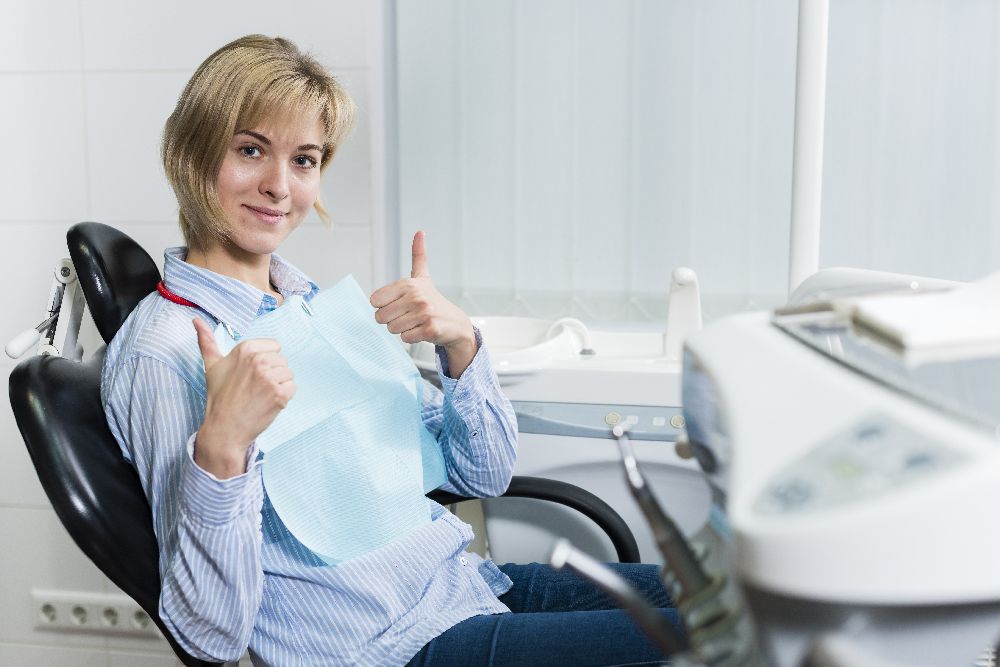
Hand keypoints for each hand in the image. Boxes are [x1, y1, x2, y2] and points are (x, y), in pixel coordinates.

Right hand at [192, 318, 295, 478]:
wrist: (225, 428)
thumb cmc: (219, 397)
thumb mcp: (212, 365)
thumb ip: (206, 341)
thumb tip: (195, 319)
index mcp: (245, 349)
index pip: (274, 346)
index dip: (266, 361)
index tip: (251, 374)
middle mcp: (258, 360)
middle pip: (282, 361)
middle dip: (272, 374)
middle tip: (254, 388)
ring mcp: (269, 377)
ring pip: (288, 374)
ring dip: (279, 386)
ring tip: (260, 395)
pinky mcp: (279, 394)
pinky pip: (292, 388)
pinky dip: (284, 397)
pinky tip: (268, 403)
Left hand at [370, 231, 476, 374]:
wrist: (455, 322)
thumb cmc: (433, 300)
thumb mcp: (423, 277)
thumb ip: (418, 255)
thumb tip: (420, 232)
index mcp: (408, 284)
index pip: (374, 301)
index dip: (383, 306)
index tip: (398, 304)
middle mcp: (416, 296)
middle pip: (381, 317)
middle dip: (391, 320)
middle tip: (407, 315)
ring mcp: (424, 313)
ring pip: (392, 329)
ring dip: (402, 329)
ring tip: (415, 322)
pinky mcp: (429, 329)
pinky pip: (405, 338)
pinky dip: (412, 337)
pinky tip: (422, 330)